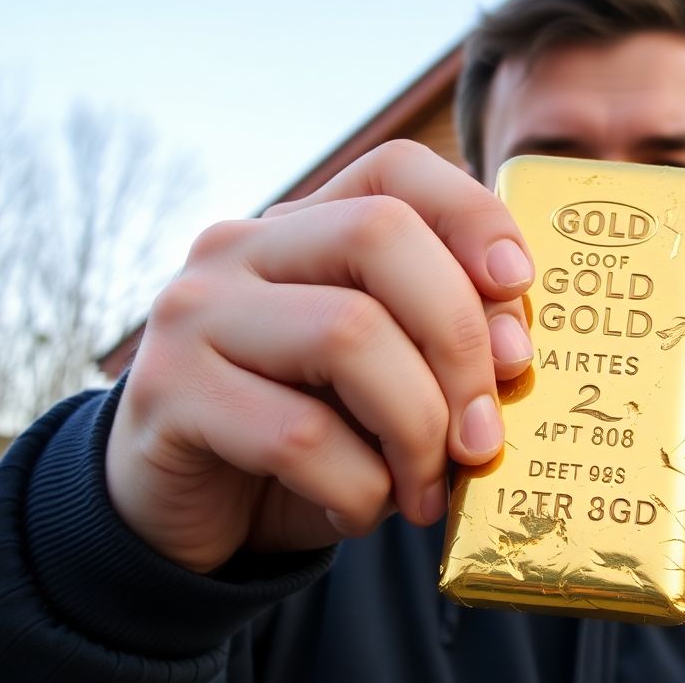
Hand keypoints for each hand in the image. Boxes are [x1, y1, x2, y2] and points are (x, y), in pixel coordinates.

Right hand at [106, 140, 533, 572]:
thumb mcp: (381, 379)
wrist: (187, 513)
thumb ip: (435, 347)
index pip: (395, 170)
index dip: (471, 215)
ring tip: (427, 489)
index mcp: (303, 228)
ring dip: (416, 429)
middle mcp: (240, 248)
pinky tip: (357, 512)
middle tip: (484, 433)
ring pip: (348, 333)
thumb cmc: (307, 435)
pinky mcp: (166, 392)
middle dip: (459, 340)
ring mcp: (195, 312)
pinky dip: (358, 490)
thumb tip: (512, 352)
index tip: (518, 286)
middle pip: (381, 236)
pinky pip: (298, 435)